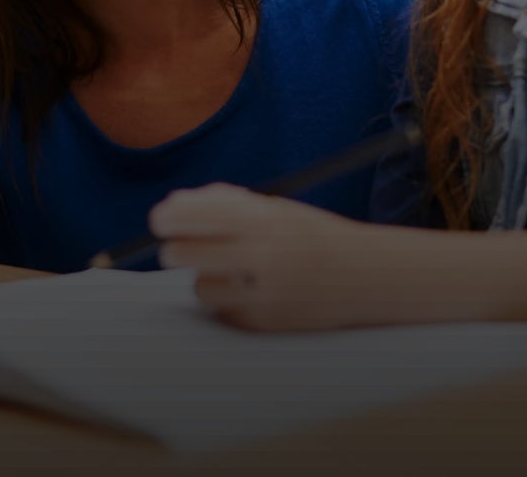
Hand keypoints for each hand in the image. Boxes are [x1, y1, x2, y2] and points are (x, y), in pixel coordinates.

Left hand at [149, 183, 387, 330]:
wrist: (367, 277)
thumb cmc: (311, 235)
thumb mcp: (277, 209)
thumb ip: (226, 203)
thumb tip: (172, 205)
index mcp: (265, 219)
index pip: (197, 215)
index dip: (169, 217)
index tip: (159, 219)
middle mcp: (263, 254)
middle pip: (185, 253)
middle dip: (173, 249)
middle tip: (174, 249)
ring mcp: (264, 292)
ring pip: (200, 287)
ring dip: (204, 278)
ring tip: (227, 271)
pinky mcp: (265, 323)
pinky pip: (222, 311)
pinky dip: (227, 301)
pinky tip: (249, 292)